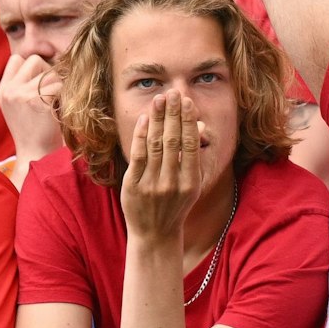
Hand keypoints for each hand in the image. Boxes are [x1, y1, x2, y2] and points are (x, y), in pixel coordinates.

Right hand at [0, 54, 63, 162]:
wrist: (36, 156)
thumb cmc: (34, 130)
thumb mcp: (18, 105)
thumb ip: (23, 84)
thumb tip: (46, 59)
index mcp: (3, 91)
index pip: (17, 59)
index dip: (32, 67)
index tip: (40, 82)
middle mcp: (9, 91)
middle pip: (35, 60)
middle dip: (48, 72)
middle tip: (50, 93)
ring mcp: (21, 95)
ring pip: (50, 73)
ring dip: (58, 85)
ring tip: (55, 104)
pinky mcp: (36, 101)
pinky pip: (59, 86)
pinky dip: (64, 96)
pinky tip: (59, 109)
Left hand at [120, 92, 208, 243]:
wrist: (155, 235)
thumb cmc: (175, 205)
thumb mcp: (191, 186)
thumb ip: (192, 159)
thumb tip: (195, 128)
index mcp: (191, 182)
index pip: (190, 144)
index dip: (188, 120)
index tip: (187, 102)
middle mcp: (172, 183)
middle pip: (173, 140)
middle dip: (173, 113)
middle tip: (173, 93)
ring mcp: (151, 184)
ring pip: (155, 144)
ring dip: (158, 118)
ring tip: (159, 99)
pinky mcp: (133, 185)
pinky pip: (138, 155)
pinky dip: (141, 134)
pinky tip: (146, 119)